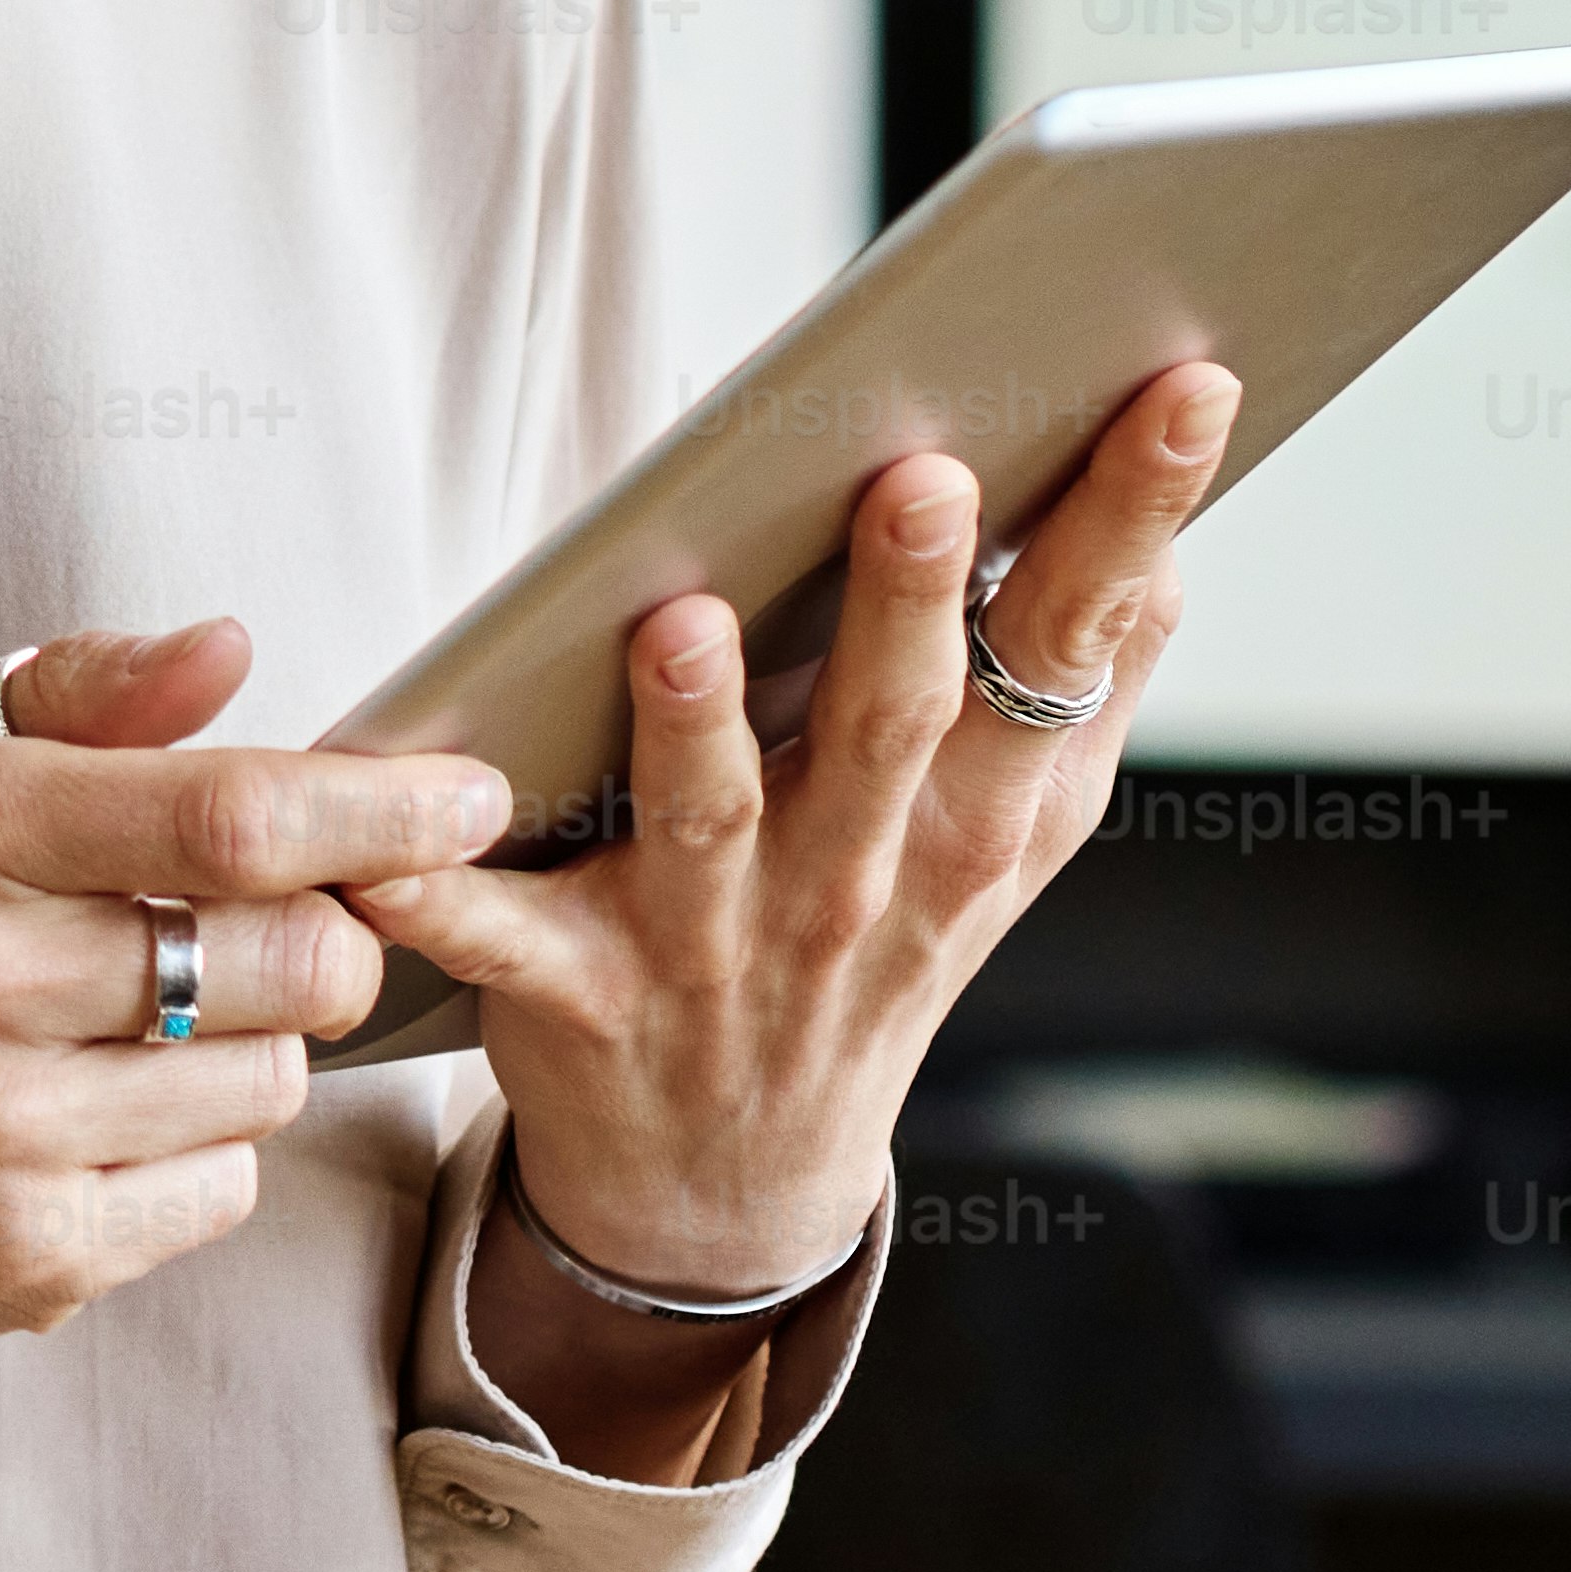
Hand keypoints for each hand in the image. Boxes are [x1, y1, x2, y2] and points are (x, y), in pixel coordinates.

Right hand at [0, 619, 513, 1356]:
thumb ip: (88, 693)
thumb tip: (229, 648)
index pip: (227, 815)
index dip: (379, 808)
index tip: (469, 795)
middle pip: (292, 959)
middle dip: (331, 941)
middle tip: (282, 934)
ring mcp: (1, 1128)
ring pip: (273, 1083)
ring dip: (254, 1050)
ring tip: (150, 1033)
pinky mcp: (33, 1250)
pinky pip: (222, 1189)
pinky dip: (200, 1152)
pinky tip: (108, 1122)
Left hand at [351, 358, 1241, 1311]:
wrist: (735, 1183)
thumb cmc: (874, 946)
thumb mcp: (1008, 838)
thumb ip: (1084, 688)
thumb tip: (1161, 530)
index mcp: (979, 814)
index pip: (1071, 646)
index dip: (1129, 519)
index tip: (1184, 387)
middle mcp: (862, 874)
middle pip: (893, 721)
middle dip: (910, 602)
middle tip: (923, 476)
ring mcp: (719, 940)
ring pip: (707, 819)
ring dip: (693, 725)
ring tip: (683, 622)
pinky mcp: (581, 991)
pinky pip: (502, 939)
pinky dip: (442, 901)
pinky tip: (386, 853)